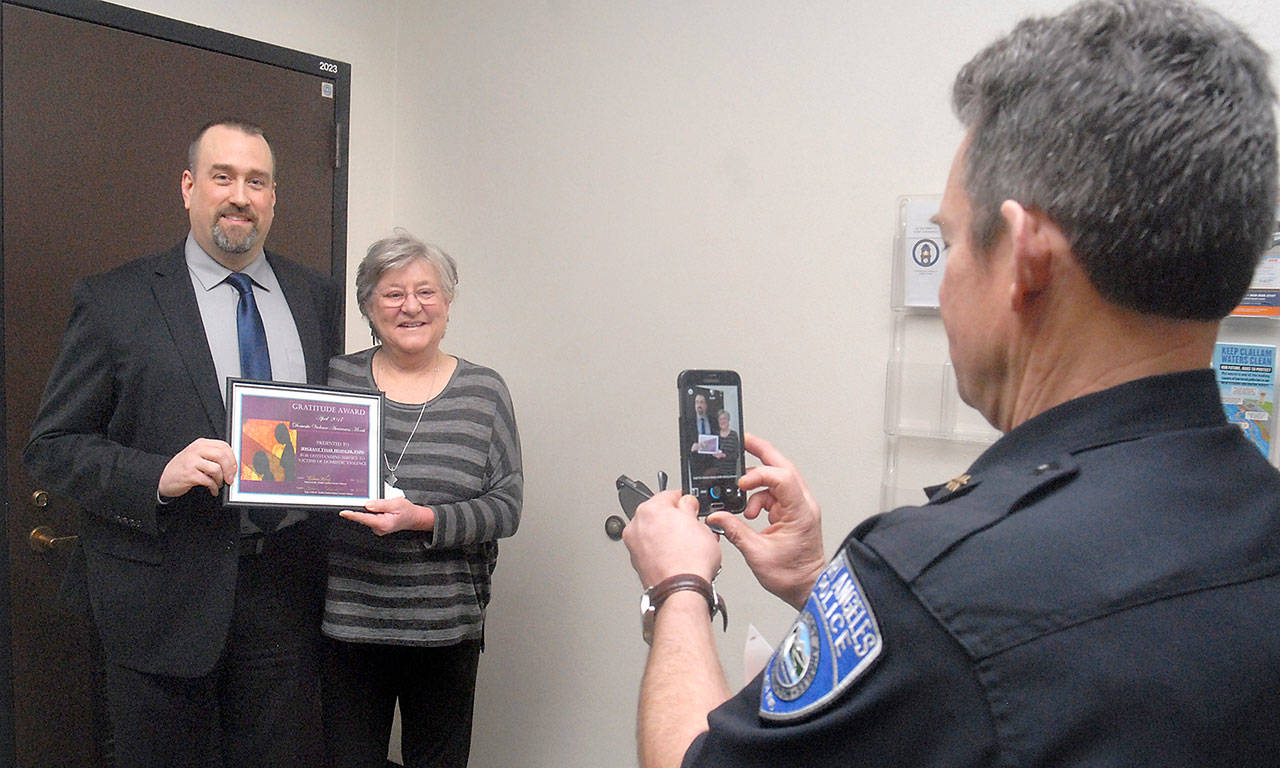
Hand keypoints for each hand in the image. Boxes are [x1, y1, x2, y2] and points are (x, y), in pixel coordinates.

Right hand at [158, 438, 236, 497]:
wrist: (164, 478)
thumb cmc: (183, 468)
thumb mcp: (197, 456)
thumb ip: (212, 456)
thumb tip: (232, 465)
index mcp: (201, 444)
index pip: (223, 446)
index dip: (232, 458)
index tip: (235, 468)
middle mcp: (196, 450)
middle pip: (222, 455)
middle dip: (230, 469)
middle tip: (230, 478)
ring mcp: (191, 462)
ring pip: (216, 469)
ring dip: (221, 479)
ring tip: (219, 484)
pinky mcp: (189, 474)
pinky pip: (208, 481)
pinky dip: (214, 487)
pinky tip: (213, 490)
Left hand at [340, 496, 434, 535]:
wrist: (414, 518)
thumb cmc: (407, 511)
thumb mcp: (396, 503)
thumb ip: (380, 504)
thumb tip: (368, 504)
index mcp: (383, 523)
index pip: (364, 518)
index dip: (353, 515)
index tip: (343, 512)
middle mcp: (379, 528)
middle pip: (365, 517)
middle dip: (367, 508)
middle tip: (380, 503)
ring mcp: (378, 529)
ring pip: (368, 517)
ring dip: (371, 510)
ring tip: (386, 507)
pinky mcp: (378, 527)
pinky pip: (371, 518)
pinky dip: (373, 512)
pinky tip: (383, 510)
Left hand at [622, 490, 721, 587]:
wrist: (681, 591)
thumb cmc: (689, 561)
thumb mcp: (701, 524)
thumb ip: (690, 508)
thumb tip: (687, 504)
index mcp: (649, 509)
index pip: (669, 495)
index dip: (686, 501)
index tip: (692, 507)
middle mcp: (636, 526)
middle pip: (660, 515)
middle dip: (677, 520)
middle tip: (694, 529)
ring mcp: (634, 546)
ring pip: (655, 534)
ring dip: (669, 537)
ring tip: (689, 547)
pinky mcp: (637, 563)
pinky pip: (652, 550)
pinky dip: (662, 551)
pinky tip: (678, 558)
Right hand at [707, 433, 824, 609]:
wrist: (808, 588)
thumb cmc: (793, 576)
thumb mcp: (757, 554)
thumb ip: (735, 531)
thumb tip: (717, 517)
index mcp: (800, 511)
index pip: (782, 477)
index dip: (759, 475)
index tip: (741, 483)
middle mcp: (803, 505)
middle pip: (783, 467)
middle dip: (762, 452)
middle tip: (744, 441)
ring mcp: (799, 508)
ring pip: (778, 479)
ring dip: (758, 483)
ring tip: (742, 495)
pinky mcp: (793, 513)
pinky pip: (775, 494)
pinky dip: (760, 497)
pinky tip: (750, 512)